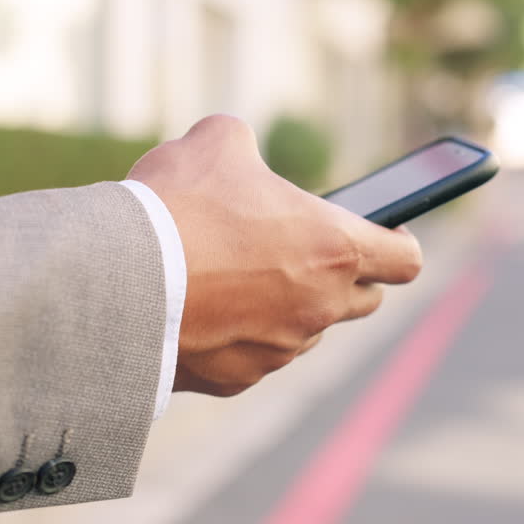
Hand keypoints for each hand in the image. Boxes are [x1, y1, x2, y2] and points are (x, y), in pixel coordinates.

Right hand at [128, 115, 422, 396]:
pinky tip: (202, 309)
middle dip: (344, 276)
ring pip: (306, 330)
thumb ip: (247, 147)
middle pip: (365, 300)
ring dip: (289, 307)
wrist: (117, 282)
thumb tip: (240, 157)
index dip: (399, 240)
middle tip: (304, 249)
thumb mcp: (217, 143)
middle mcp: (320, 308)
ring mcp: (281, 350)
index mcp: (335, 247)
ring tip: (238, 276)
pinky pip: (255, 356)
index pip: (406, 259)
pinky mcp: (239, 380)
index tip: (385, 229)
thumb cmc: (177, 207)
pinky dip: (238, 335)